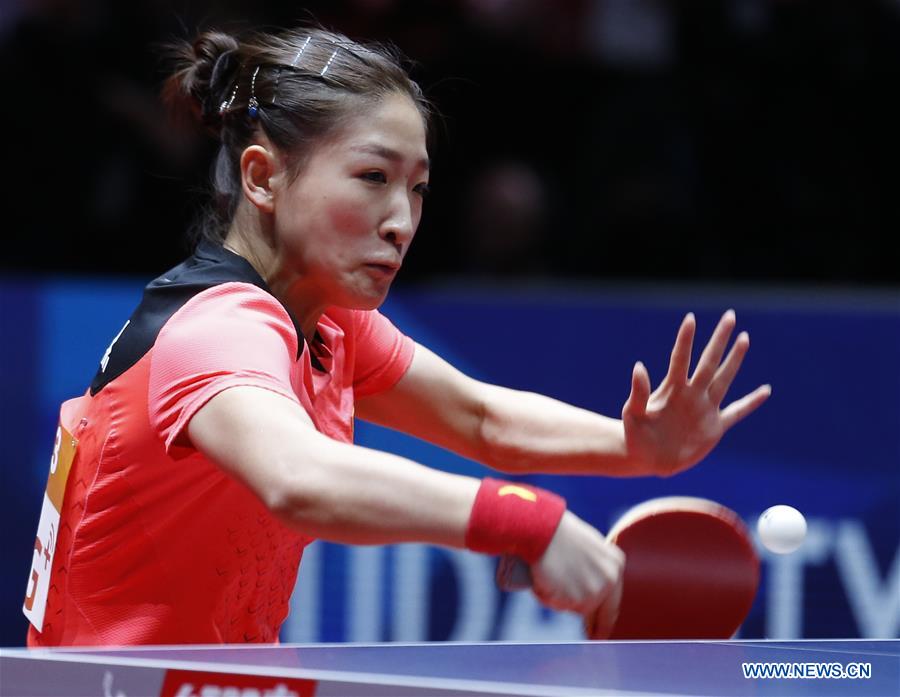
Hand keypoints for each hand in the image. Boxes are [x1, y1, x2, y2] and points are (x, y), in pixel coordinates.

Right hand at [530, 511, 624, 624]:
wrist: (542, 530)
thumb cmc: (558, 533)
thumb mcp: (587, 547)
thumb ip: (595, 567)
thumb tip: (591, 589)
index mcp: (615, 564)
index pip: (613, 600)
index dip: (606, 618)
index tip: (601, 631)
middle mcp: (610, 580)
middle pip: (600, 613)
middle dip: (594, 627)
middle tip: (590, 637)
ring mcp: (594, 591)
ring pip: (574, 608)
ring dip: (560, 599)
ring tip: (549, 575)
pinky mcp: (576, 600)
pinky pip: (558, 605)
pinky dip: (548, 596)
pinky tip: (544, 578)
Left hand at [622, 310, 770, 476]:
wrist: (644, 457)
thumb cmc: (634, 434)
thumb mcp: (633, 414)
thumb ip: (638, 392)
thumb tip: (638, 366)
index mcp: (672, 390)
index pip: (681, 359)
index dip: (685, 339)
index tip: (690, 318)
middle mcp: (691, 394)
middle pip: (709, 361)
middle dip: (719, 339)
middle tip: (729, 315)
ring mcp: (704, 409)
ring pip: (724, 379)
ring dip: (734, 359)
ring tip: (744, 338)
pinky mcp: (714, 428)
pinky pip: (737, 412)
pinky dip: (751, 402)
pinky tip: (765, 390)